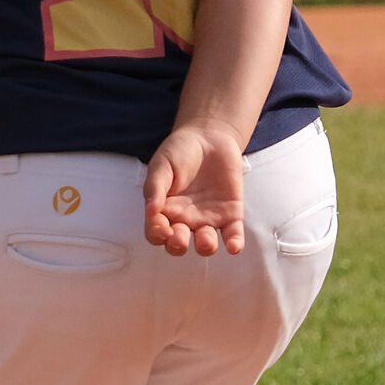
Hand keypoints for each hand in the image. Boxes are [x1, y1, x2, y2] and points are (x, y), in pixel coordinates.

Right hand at [144, 122, 246, 255]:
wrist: (210, 137)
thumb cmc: (179, 151)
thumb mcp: (162, 164)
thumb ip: (155, 186)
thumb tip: (150, 210)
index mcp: (164, 209)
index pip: (156, 232)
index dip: (157, 235)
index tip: (163, 230)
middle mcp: (184, 219)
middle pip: (178, 244)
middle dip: (178, 246)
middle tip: (179, 238)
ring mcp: (207, 219)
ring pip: (204, 243)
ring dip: (204, 247)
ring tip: (205, 240)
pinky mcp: (230, 215)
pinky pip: (232, 235)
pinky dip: (234, 244)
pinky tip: (233, 246)